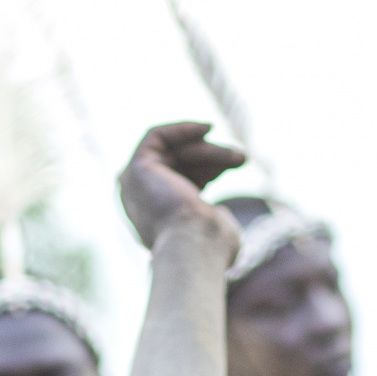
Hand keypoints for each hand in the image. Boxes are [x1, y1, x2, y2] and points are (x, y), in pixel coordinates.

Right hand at [118, 122, 245, 253]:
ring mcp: (133, 186)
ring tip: (238, 157)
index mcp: (156, 221)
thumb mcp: (214, 230)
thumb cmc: (210, 247)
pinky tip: (207, 128)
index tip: (237, 163)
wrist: (194, 248)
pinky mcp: (135, 169)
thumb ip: (211, 219)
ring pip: (173, 152)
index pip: (181, 181)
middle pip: (178, 165)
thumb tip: (218, 214)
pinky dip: (181, 129)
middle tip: (242, 159)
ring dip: (207, 149)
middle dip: (212, 157)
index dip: (210, 169)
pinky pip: (156, 136)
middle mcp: (140, 203)